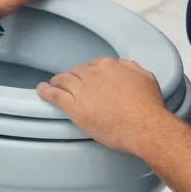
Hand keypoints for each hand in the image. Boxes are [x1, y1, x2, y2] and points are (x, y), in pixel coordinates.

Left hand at [37, 58, 169, 153]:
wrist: (145, 126)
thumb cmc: (149, 106)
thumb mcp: (145, 77)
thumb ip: (131, 68)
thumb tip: (122, 66)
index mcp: (109, 66)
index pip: (93, 65)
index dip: (89, 74)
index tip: (89, 80)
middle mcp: (93, 75)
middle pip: (76, 72)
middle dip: (73, 77)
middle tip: (71, 85)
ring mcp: (82, 90)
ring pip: (63, 80)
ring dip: (57, 82)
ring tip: (53, 85)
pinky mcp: (75, 108)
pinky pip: (55, 95)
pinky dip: (46, 91)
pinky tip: (41, 90)